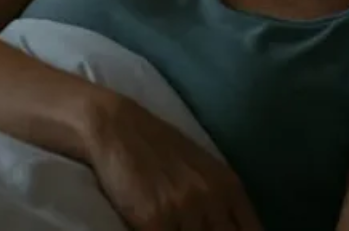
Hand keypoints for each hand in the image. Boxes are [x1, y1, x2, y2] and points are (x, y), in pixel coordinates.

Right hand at [81, 92, 264, 230]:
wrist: (117, 127)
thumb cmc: (158, 147)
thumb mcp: (203, 169)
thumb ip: (222, 201)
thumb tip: (231, 228)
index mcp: (229, 186)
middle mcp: (212, 198)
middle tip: (196, 230)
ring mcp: (184, 210)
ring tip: (177, 228)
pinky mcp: (154, 220)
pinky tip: (153, 229)